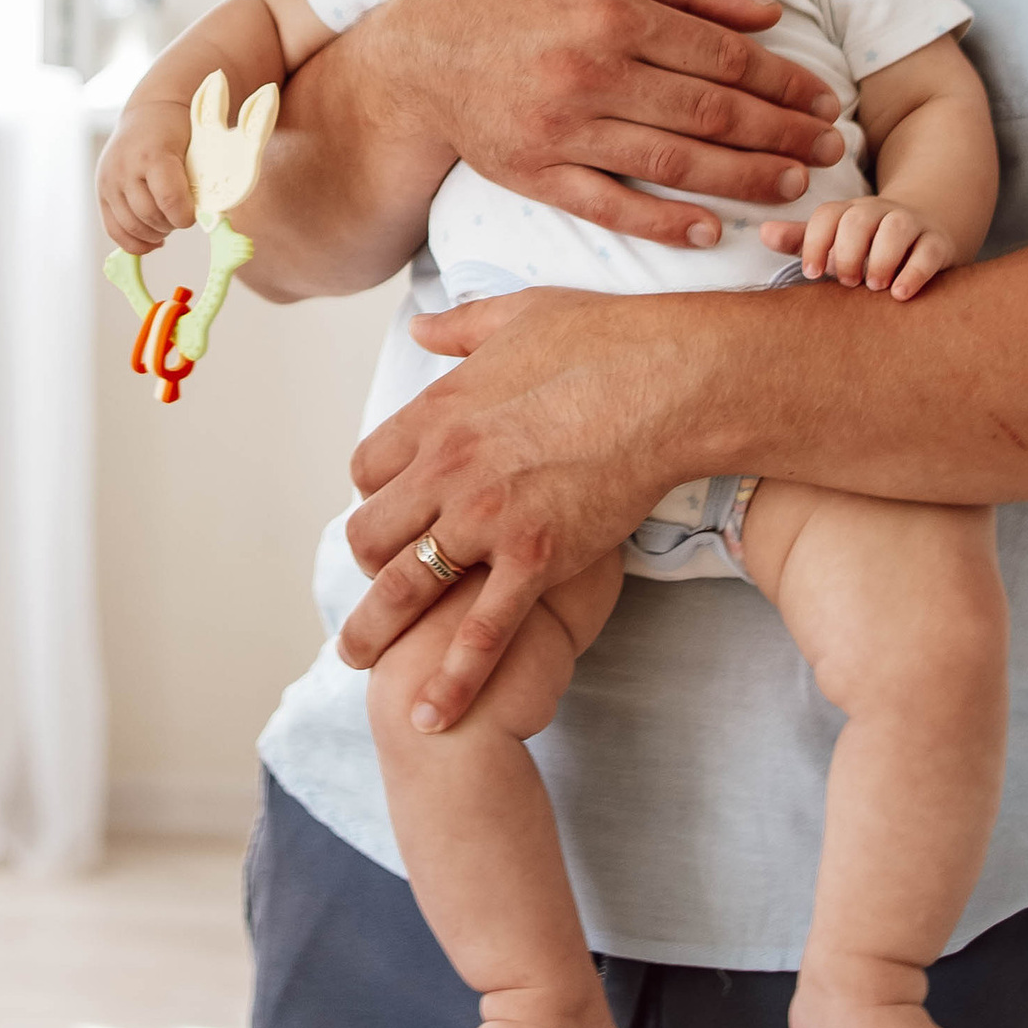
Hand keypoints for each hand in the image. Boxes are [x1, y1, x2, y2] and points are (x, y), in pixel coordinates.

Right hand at [98, 103, 194, 255]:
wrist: (148, 114)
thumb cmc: (178, 131)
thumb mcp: (195, 147)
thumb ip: (200, 180)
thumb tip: (209, 218)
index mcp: (153, 153)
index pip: (169, 199)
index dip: (185, 216)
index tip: (194, 214)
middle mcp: (125, 167)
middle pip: (149, 216)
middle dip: (170, 224)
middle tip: (181, 216)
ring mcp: (109, 180)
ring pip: (131, 227)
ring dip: (154, 233)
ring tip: (167, 223)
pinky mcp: (101, 191)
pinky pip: (114, 230)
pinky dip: (135, 243)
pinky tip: (153, 240)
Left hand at [336, 287, 688, 725]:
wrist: (670, 378)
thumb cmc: (606, 339)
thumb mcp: (518, 314)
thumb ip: (462, 328)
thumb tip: (424, 326)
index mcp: (439, 412)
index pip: (368, 467)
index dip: (375, 493)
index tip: (390, 509)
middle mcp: (446, 469)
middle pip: (370, 531)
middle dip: (370, 562)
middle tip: (380, 584)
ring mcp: (487, 517)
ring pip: (402, 586)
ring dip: (373, 629)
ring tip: (357, 661)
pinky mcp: (536, 558)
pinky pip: (481, 631)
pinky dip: (453, 679)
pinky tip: (432, 714)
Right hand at [379, 0, 843, 245]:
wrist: (420, 54)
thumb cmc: (517, 2)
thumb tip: (768, 13)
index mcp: (613, 14)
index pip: (722, 55)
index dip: (783, 82)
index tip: (824, 100)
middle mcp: (592, 72)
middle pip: (711, 113)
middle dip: (783, 135)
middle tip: (832, 150)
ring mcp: (563, 130)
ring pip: (675, 163)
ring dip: (745, 179)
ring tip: (795, 186)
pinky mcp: (536, 176)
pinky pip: (611, 207)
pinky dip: (664, 224)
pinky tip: (710, 231)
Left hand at [758, 195, 957, 297]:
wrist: (926, 231)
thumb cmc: (868, 245)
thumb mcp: (835, 241)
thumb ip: (802, 240)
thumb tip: (764, 233)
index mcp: (849, 212)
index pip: (827, 215)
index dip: (815, 242)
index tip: (811, 273)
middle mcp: (880, 212)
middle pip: (859, 219)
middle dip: (848, 252)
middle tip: (847, 282)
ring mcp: (912, 224)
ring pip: (897, 227)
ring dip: (881, 258)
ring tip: (874, 285)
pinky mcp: (938, 243)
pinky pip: (929, 251)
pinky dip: (914, 272)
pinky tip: (899, 294)